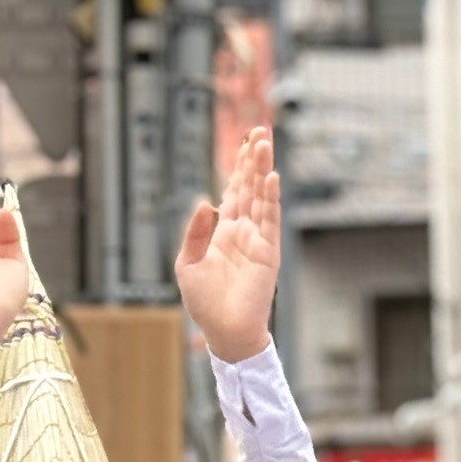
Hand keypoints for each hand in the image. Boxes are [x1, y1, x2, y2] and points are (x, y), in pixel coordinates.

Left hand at [175, 125, 280, 363]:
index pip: (235, 191)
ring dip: (263, 170)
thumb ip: (195, 232)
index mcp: (224, 231)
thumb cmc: (204, 302)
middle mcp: (244, 230)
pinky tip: (271, 178)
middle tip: (261, 130)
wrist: (224, 330)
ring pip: (262, 197)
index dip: (239, 167)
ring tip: (266, 143)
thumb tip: (204, 201)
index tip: (246, 142)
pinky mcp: (268, 252)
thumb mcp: (188, 263)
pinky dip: (271, 199)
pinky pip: (270, 220)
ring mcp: (258, 239)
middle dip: (255, 159)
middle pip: (251, 187)